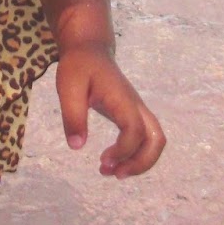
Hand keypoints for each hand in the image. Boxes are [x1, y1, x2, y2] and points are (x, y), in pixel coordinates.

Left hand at [54, 41, 164, 177]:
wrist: (90, 50)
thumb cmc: (78, 67)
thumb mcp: (67, 87)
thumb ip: (72, 115)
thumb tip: (77, 147)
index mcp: (121, 99)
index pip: (135, 130)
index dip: (123, 150)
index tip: (102, 161)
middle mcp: (135, 105)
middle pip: (156, 139)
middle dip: (141, 163)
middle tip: (114, 174)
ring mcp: (137, 109)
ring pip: (155, 140)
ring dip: (140, 162)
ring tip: (112, 172)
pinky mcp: (132, 114)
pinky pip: (145, 138)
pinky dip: (135, 154)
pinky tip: (113, 160)